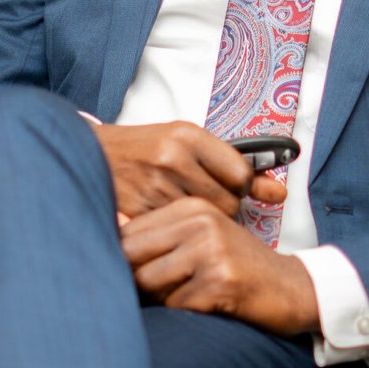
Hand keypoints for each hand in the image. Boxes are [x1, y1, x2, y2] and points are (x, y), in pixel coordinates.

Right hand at [93, 120, 285, 224]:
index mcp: (187, 135)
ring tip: (181, 207)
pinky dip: (176, 231)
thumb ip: (234, 166)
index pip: (241, 174)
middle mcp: (172, 158)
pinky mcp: (138, 211)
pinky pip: (177, 232)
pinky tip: (167, 220)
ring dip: (198, 222)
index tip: (227, 187)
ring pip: (203, 222)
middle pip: (227, 204)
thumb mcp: (186, 143)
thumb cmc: (142, 149)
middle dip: (222, 207)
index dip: (239, 187)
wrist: (88, 154)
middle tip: (202, 200)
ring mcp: (154, 186)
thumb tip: (280, 193)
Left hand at [118, 197, 320, 336]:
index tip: (140, 273)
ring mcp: (211, 251)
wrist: (292, 289)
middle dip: (136, 281)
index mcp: (191, 207)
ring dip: (161, 299)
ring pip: (149, 282)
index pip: (128, 232)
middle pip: (131, 256)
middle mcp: (200, 223)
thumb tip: (108, 230)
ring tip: (187, 296)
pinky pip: (175, 305)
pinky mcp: (221, 282)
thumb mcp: (201, 240)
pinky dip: (184, 312)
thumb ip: (157, 238)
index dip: (123, 260)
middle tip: (159, 292)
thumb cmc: (237, 267)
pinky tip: (206, 306)